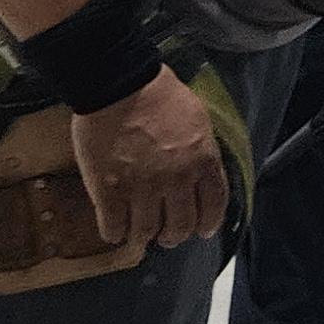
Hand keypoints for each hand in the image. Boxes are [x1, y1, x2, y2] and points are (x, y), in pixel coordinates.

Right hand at [72, 69, 229, 250]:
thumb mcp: (198, 119)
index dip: (209, 223)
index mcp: (203, 162)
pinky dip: (115, 234)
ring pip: (147, 231)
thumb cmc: (160, 94)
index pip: (214, 205)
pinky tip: (115, 232)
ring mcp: (142, 189)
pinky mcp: (109, 192)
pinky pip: (114, 227)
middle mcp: (176, 181)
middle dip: (175, 235)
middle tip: (168, 236)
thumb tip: (201, 168)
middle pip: (181, 225)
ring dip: (145, 237)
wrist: (120, 85)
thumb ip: (201, 150)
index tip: (202, 231)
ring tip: (141, 235)